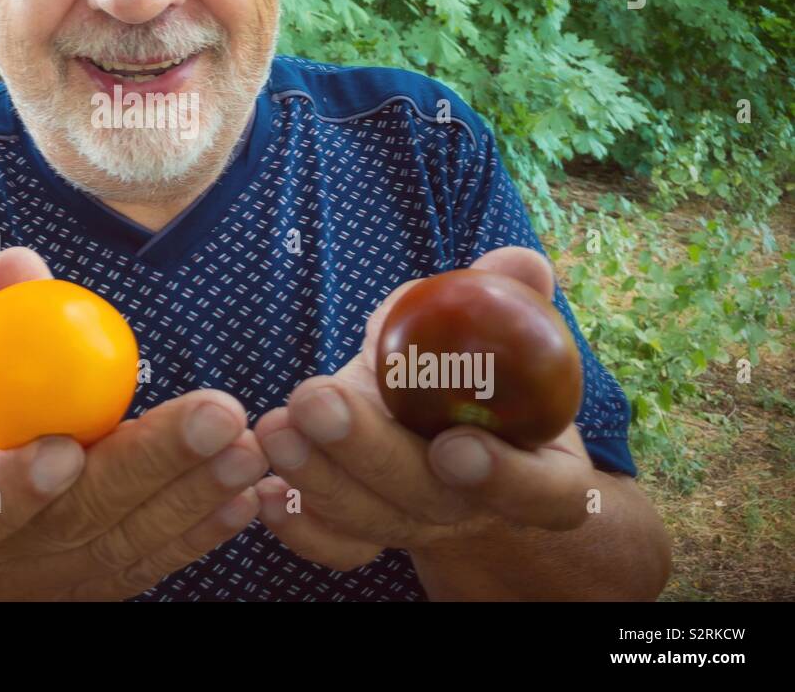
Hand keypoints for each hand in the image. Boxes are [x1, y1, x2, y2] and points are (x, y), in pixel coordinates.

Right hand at [0, 247, 267, 599]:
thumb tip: (17, 260)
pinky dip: (202, 528)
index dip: (13, 488)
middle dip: (150, 467)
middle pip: (75, 521)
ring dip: (193, 493)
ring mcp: (51, 586)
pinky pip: (154, 560)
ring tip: (245, 444)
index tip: (64, 450)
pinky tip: (246, 490)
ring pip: (127, 543)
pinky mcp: (98, 590)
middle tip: (214, 416)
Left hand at [251, 247, 594, 570]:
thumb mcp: (497, 328)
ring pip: (371, 521)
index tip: (455, 445)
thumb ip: (511, 296)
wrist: (445, 423)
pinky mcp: (364, 532)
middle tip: (316, 402)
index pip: (541, 492)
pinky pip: (334, 544)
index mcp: (539, 472)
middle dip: (368, 453)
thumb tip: (520, 263)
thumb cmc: (475, 367)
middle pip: (430, 501)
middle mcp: (477, 510)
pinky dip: (297, 525)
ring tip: (274, 427)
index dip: (503, 478)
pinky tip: (265, 491)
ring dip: (316, 477)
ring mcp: (418, 526)